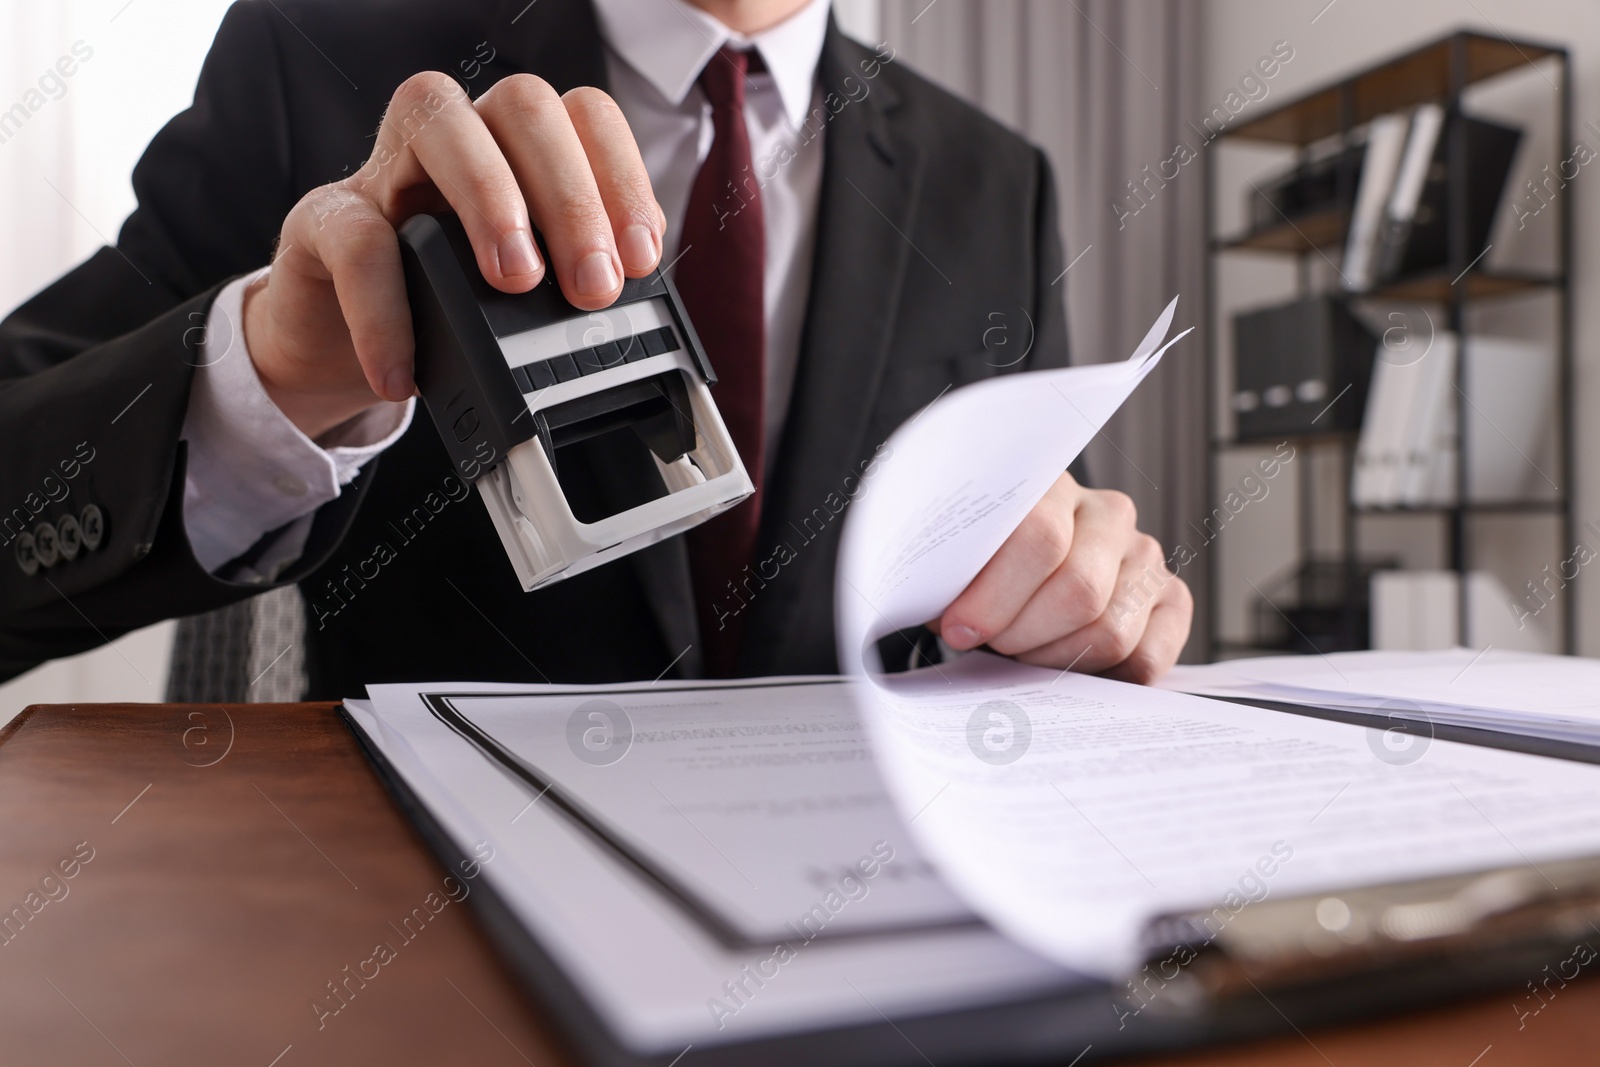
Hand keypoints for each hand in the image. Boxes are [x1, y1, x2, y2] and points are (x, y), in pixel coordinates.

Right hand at [242, 73, 665, 439]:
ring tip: (517, 284)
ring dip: (491, 199)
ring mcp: (386, 169)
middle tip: (592, 287)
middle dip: (571, 197)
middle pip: (524, 107)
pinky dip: (385, 310)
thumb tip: (635, 306)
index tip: (638, 260)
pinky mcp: (324, 220)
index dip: (621, 178)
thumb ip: (574, 280)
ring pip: (438, 120)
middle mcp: (460, 139)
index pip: (584, 117)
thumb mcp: (525, 299)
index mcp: (523, 152)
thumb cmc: (444, 308)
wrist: (339, 346)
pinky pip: (357, 239)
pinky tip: (405, 370)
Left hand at [936, 472, 1192, 682]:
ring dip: (1055, 659)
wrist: (1021, 566)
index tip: (958, 629)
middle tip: (992, 644)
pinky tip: (1067, 668)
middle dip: (1022, 634)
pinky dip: (1104, 678)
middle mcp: (1110, 514)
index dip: (994, 595)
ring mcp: (1145, 556)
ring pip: (1111, 631)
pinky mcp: (1170, 599)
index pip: (1040, 537)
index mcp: (1053, 487)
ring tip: (1023, 652)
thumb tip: (947, 618)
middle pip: (1079, 591)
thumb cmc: (983, 563)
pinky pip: (1148, 658)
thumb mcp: (958, 554)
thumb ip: (949, 570)